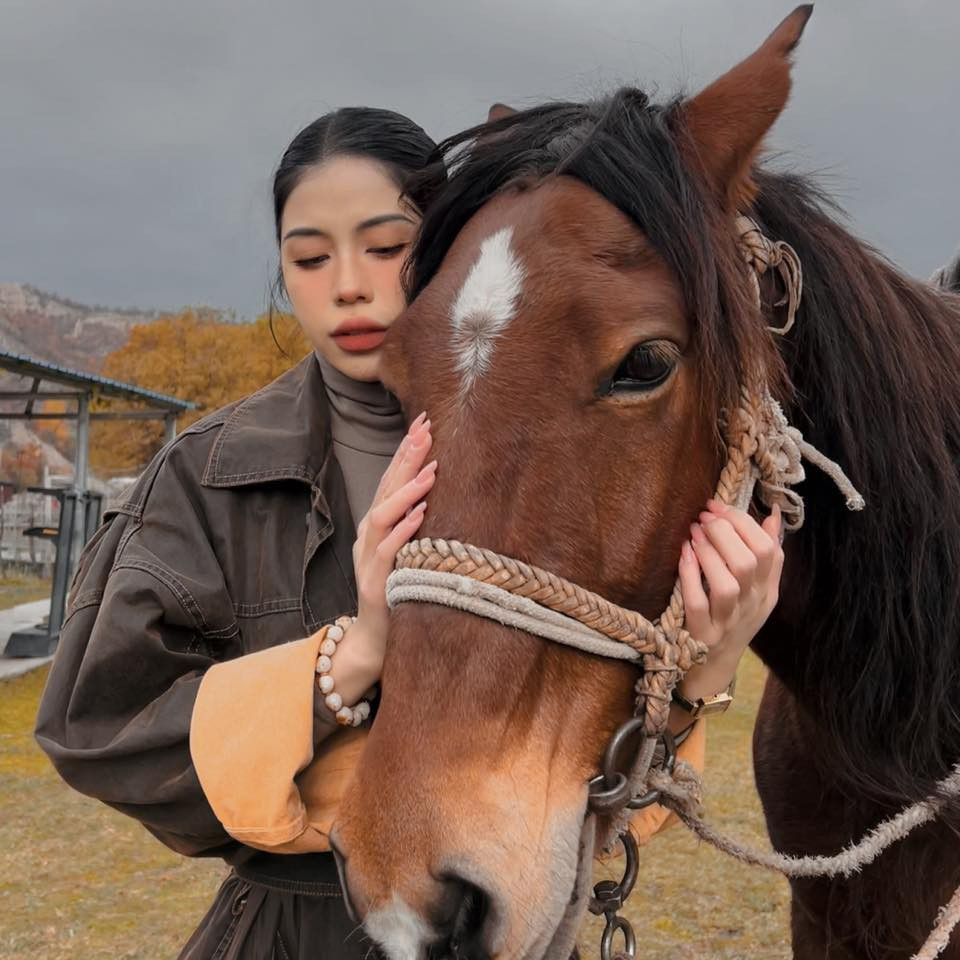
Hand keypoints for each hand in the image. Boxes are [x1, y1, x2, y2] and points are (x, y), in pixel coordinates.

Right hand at [350, 411, 436, 668]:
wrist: (376, 639)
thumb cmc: (399, 589)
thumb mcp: (409, 548)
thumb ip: (417, 519)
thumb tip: (442, 486)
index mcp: (378, 526)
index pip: (391, 480)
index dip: (405, 451)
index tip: (425, 422)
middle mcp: (370, 536)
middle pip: (385, 488)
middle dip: (405, 458)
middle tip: (426, 429)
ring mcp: (368, 559)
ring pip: (382, 516)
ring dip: (406, 491)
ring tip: (430, 470)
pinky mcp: (376, 584)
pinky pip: (387, 553)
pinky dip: (403, 531)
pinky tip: (421, 515)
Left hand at [675, 500, 783, 701]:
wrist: (713, 665)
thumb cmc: (734, 617)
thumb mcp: (758, 589)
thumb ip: (769, 554)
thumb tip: (774, 515)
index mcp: (767, 591)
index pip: (768, 550)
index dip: (744, 523)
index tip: (718, 506)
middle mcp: (751, 606)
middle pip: (748, 564)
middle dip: (725, 533)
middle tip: (703, 517)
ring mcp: (727, 622)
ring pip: (726, 585)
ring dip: (709, 553)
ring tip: (694, 532)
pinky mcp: (702, 635)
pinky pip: (697, 604)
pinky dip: (690, 576)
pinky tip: (683, 555)